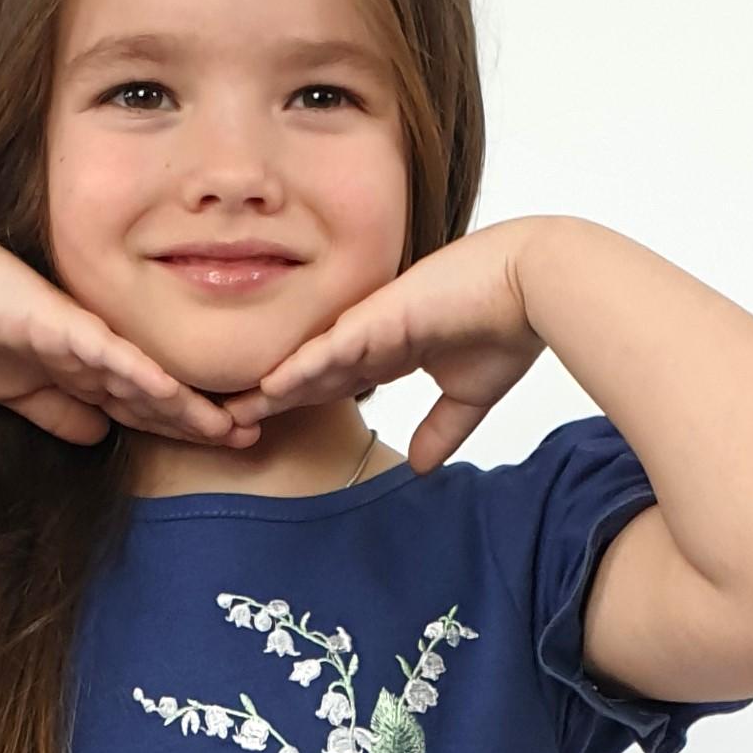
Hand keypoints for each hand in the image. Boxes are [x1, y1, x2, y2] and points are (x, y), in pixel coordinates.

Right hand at [0, 218, 238, 449]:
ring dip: (188, 406)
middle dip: (206, 418)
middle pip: (161, 393)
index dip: (187, 426)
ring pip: (146, 378)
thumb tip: (98, 436)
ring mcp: (85, 335)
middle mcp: (98, 348)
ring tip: (230, 427)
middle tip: (255, 434)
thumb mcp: (20, 390)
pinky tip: (171, 395)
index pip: (147, 403)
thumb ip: (60, 412)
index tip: (229, 442)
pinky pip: (109, 354)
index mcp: (90, 365)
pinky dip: (140, 377)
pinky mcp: (63, 324)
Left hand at [227, 224, 545, 472]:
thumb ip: (441, 430)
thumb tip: (421, 469)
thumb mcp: (468, 396)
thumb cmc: (508, 325)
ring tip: (227, 414)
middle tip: (221, 424)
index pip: (330, 383)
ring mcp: (370, 323)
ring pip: (307, 362)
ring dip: (268, 390)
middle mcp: (370, 335)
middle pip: (306, 373)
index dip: (296, 405)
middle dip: (265, 400)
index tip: (264, 428)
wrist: (532, 284)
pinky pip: (329, 346)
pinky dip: (299, 368)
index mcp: (388, 351)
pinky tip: (267, 389)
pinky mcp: (378, 315)